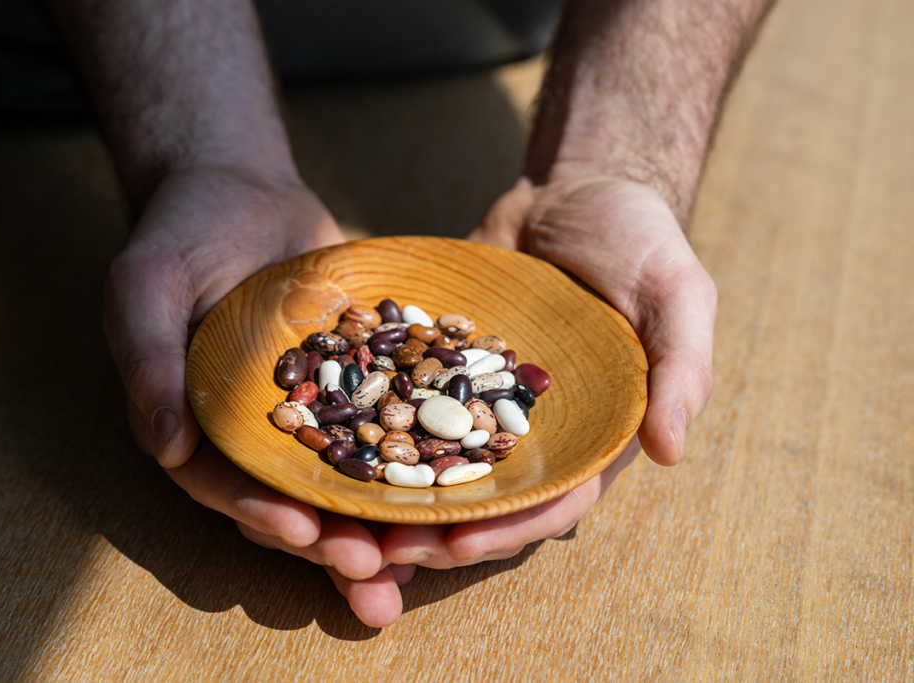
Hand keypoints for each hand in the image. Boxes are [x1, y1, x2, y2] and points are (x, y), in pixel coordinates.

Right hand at [102, 167, 404, 625]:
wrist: (241, 188)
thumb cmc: (182, 231)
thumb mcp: (146, 285)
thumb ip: (148, 362)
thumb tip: (167, 447)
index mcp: (196, 425)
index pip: (226, 484)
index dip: (262, 513)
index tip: (303, 532)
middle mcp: (251, 433)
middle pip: (290, 499)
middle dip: (330, 542)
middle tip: (379, 574)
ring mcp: (308, 412)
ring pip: (343, 482)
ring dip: (378, 527)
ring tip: (422, 561)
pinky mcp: (355, 384)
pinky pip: (384, 429)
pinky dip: (413, 462)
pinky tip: (455, 490)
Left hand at [374, 172, 715, 583]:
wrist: (576, 188)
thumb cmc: (640, 240)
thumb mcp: (678, 293)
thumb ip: (682, 367)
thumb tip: (669, 453)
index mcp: (594, 432)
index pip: (554, 498)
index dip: (510, 527)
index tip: (459, 544)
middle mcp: (536, 428)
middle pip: (485, 496)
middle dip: (436, 529)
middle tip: (379, 551)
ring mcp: (484, 398)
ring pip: (437, 460)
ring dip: (396, 493)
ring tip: (344, 514)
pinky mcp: (444, 364)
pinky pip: (408, 399)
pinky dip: (374, 423)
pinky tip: (329, 439)